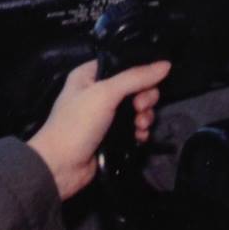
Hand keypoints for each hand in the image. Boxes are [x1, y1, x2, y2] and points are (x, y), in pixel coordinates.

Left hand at [27, 58, 170, 200]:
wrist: (62, 165)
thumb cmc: (78, 123)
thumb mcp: (104, 94)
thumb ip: (134, 78)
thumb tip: (166, 64)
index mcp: (89, 75)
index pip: (122, 64)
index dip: (140, 71)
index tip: (152, 81)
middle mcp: (97, 91)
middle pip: (134, 87)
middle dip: (144, 98)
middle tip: (140, 108)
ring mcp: (105, 114)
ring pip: (136, 108)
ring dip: (145, 116)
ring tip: (140, 126)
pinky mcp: (112, 135)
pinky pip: (134, 127)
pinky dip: (140, 131)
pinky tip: (140, 137)